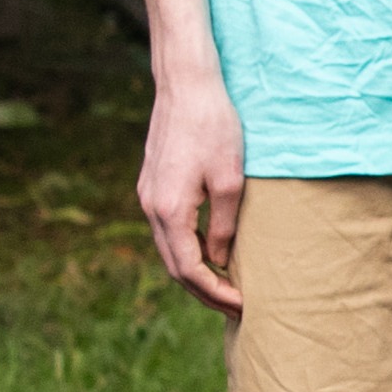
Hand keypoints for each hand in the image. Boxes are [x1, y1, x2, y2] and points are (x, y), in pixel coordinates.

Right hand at [142, 70, 247, 316]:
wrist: (186, 85)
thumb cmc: (214, 127)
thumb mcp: (230, 180)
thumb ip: (225, 227)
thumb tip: (219, 262)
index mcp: (169, 210)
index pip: (189, 270)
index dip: (216, 293)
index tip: (243, 305)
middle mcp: (151, 207)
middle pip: (174, 267)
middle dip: (204, 291)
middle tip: (236, 307)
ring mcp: (148, 195)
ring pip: (169, 249)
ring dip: (195, 272)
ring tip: (226, 285)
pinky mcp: (153, 184)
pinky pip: (168, 229)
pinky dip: (188, 248)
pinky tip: (211, 252)